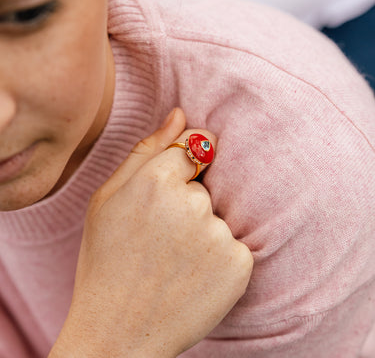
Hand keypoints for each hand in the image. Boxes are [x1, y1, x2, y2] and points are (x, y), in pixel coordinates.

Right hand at [50, 108, 252, 357]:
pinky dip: (219, 257)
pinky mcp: (240, 265)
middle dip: (188, 204)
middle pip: (206, 186)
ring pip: (219, 216)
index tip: (172, 191)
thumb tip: (180, 114)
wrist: (117, 331)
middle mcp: (192, 205)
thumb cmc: (107, 260)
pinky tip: (193, 277)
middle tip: (160, 239)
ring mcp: (219, 236)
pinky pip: (235, 245)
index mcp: (155, 182)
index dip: (182, 171)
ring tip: (174, 261)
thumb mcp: (108, 199)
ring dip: (202, 231)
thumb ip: (146, 151)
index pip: (195, 147)